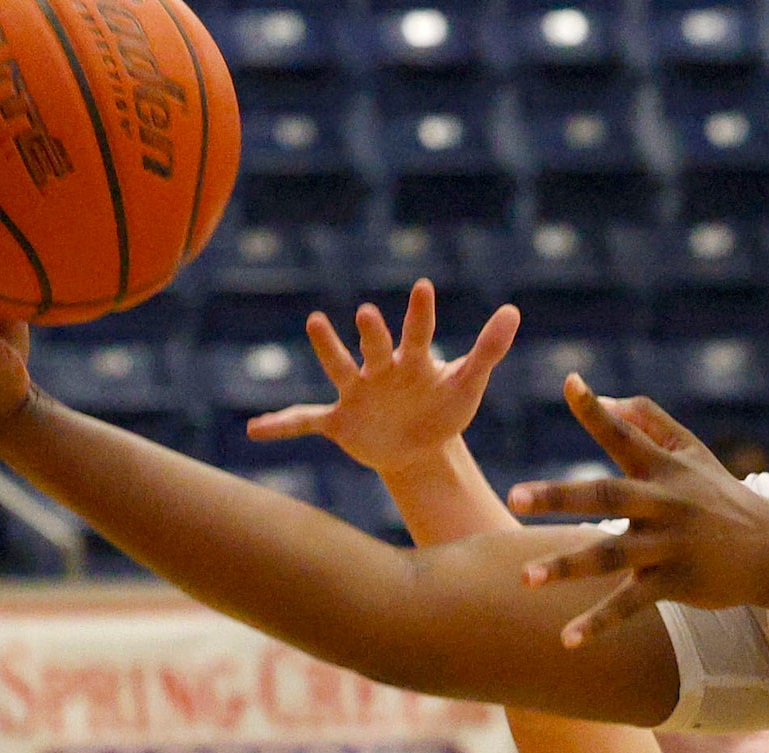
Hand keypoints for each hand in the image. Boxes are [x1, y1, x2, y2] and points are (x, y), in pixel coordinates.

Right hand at [247, 280, 519, 478]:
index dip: (422, 313)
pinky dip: (282, 426)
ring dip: (328, 348)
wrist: (419, 449)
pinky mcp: (338, 421)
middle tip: (369, 314)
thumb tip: (513, 309)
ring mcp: (356, 392)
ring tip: (316, 322)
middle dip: (372, 333)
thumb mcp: (468, 384)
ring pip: (338, 368)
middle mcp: (379, 369)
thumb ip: (488, 349)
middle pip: (375, 346)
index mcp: (413, 361)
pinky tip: (255, 430)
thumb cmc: (443, 410)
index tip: (424, 287)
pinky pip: (305, 421)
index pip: (418, 333)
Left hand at [506, 379, 768, 641]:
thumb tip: (605, 397)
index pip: (625, 433)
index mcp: (663, 468)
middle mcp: (663, 502)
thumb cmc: (722, 495)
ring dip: (567, 566)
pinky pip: (631, 604)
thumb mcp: (693, 451)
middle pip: (606, 495)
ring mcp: (669, 544)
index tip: (570, 383)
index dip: (597, 410)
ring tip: (525, 578)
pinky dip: (600, 622)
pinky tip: (567, 640)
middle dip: (559, 496)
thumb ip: (649, 420)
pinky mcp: (675, 582)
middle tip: (515, 497)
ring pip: (611, 554)